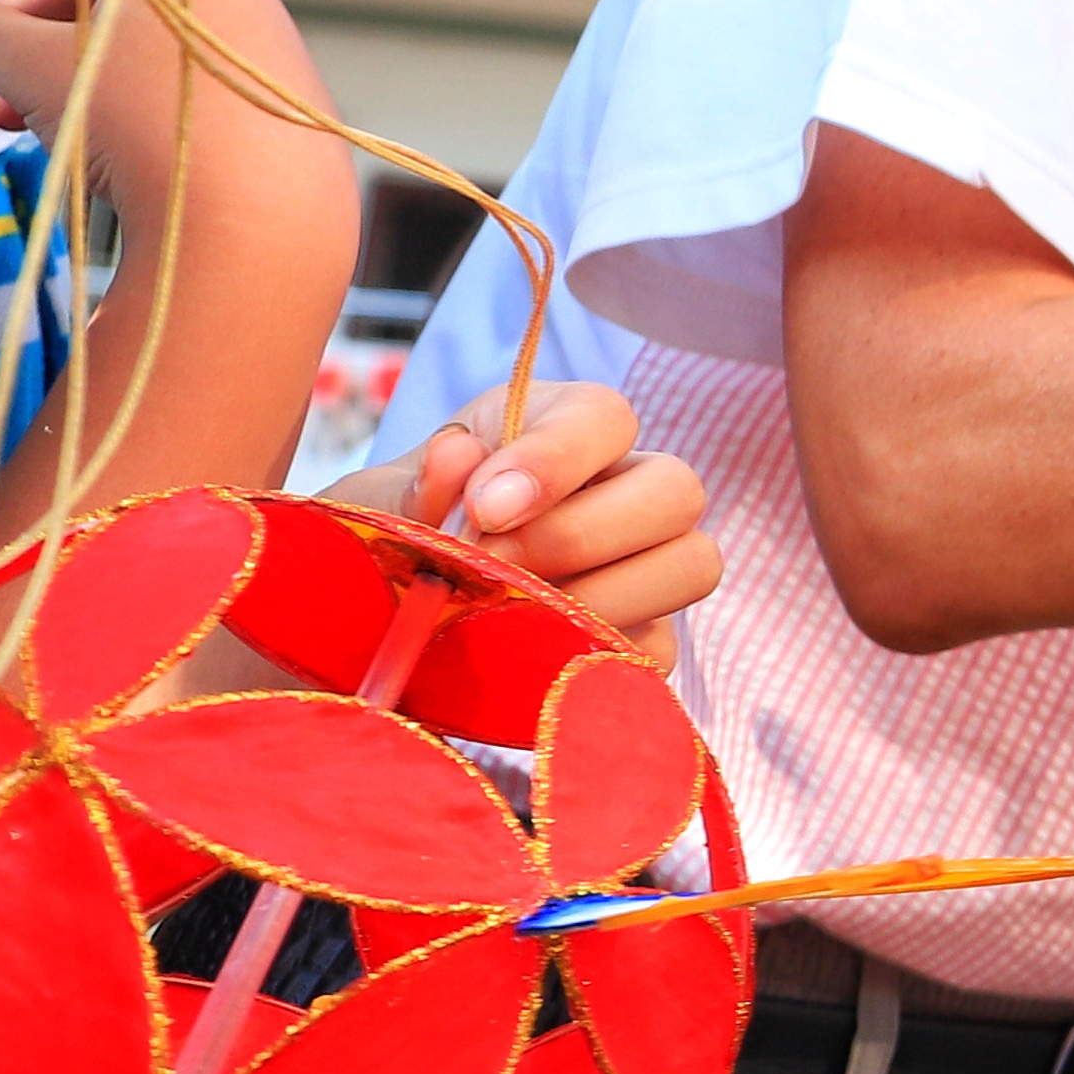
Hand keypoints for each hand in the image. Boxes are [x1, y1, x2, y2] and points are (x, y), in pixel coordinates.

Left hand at [352, 380, 719, 656]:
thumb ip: (417, 484)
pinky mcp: (647, 636)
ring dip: (602, 599)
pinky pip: (661, 648)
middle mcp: (625, 487)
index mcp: (560, 429)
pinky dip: (598, 656)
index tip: (484, 509)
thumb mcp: (382, 504)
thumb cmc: (390, 540)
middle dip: (581, 537)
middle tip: (496, 571)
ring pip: (693, 564)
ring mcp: (648, 563)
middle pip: (678, 489)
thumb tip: (459, 457)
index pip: (605, 416)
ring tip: (515, 619)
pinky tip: (530, 657)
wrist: (379, 616)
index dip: (555, 460)